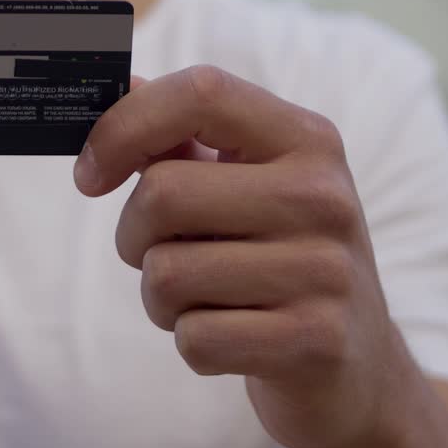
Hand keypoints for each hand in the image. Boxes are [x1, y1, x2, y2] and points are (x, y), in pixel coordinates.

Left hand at [74, 66, 419, 447]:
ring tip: (206, 298)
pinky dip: (192, 344)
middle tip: (162, 253)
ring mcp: (325, 270)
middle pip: (162, 194)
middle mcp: (324, 195)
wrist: (357, 364)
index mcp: (306, 139)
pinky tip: (233, 336)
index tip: (91, 173)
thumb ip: (183, 137)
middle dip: (135, 236)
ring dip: (161, 298)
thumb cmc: (279, 258)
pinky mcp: (315, 341)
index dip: (124, 127)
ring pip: (166, 274)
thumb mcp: (250, 184)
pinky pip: (194, 338)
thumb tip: (119, 83)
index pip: (201, 93)